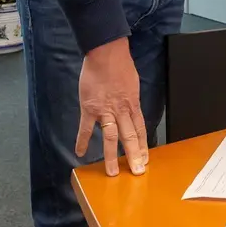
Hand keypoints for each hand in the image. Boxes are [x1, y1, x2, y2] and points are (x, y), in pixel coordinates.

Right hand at [75, 37, 147, 176]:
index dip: (143, 146)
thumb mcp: (133, 84)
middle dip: (133, 156)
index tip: (145, 160)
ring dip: (111, 156)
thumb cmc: (121, 65)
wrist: (106, 54)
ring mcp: (105, 111)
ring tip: (112, 172)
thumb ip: (130, 100)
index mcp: (133, 105)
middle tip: (137, 172)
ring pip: (110, 137)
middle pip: (129, 137)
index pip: (140, 130)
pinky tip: (80, 152)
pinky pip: (86, 128)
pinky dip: (82, 140)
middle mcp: (121, 111)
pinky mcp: (89, 108)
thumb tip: (130, 109)